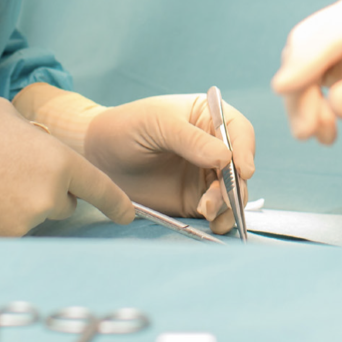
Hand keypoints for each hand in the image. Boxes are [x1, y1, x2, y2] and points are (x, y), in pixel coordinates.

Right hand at [0, 97, 133, 235]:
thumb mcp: (6, 115)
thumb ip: (33, 136)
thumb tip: (34, 144)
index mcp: (57, 161)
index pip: (98, 188)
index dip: (115, 203)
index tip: (126, 215)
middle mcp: (47, 196)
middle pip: (62, 204)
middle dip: (47, 193)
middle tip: (11, 174)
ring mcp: (22, 223)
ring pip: (31, 218)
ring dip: (18, 206)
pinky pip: (6, 231)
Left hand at [84, 95, 255, 233]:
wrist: (96, 155)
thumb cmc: (125, 127)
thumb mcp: (157, 124)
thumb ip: (190, 140)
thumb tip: (226, 158)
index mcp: (208, 118)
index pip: (238, 131)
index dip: (245, 150)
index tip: (243, 171)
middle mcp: (212, 147)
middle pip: (239, 166)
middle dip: (235, 184)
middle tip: (219, 198)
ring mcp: (204, 174)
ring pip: (232, 191)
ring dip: (228, 204)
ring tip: (206, 210)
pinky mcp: (193, 199)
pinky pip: (216, 210)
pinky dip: (220, 218)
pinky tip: (213, 222)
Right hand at [271, 0, 341, 144]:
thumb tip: (334, 103)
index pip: (340, 30)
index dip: (308, 59)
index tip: (284, 89)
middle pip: (311, 41)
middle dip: (301, 87)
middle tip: (308, 133)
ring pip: (302, 58)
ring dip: (300, 99)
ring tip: (320, 136)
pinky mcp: (341, 52)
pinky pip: (307, 74)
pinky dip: (307, 102)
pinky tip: (326, 129)